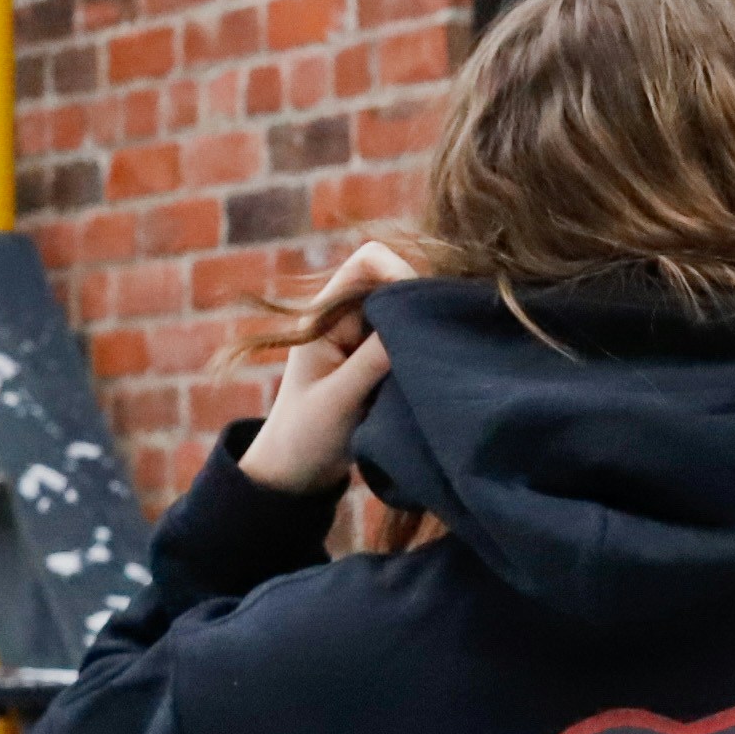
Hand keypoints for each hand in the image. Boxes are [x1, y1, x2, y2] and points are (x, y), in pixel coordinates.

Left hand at [238, 242, 414, 491]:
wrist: (296, 472)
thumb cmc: (305, 436)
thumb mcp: (340, 399)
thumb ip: (374, 360)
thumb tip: (418, 323)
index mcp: (324, 315)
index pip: (368, 261)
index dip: (399, 270)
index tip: (418, 308)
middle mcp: (346, 317)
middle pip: (396, 281)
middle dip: (419, 303)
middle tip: (438, 338)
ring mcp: (364, 339)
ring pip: (408, 312)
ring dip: (423, 330)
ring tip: (435, 359)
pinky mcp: (380, 360)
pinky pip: (410, 339)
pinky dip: (423, 349)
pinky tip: (432, 371)